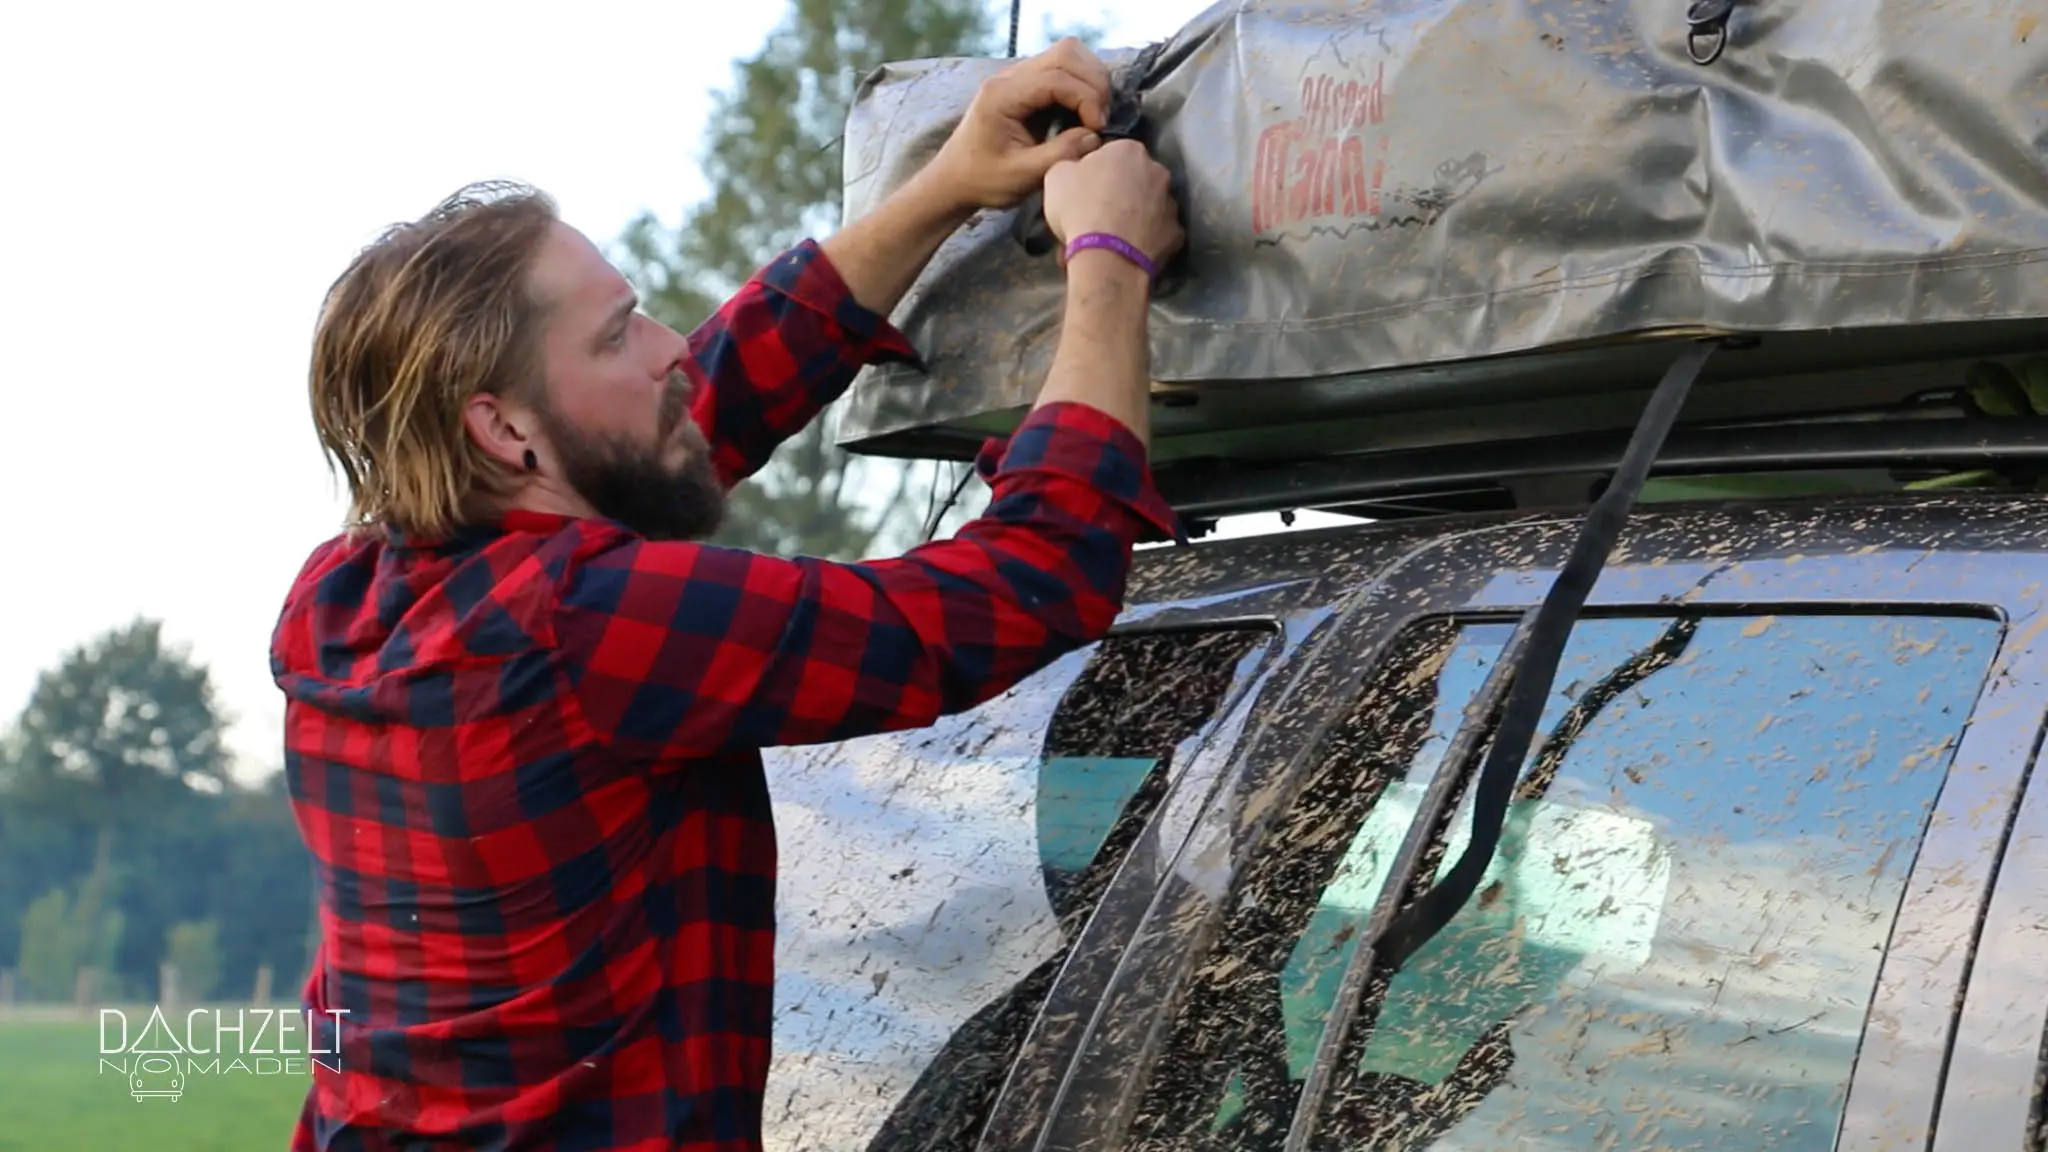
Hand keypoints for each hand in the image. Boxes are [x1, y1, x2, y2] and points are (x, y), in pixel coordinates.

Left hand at [923, 38, 1112, 210]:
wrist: (956, 178)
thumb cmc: (984, 180)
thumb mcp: (1022, 177)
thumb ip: (1060, 155)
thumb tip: (1096, 136)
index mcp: (1003, 95)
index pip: (1057, 78)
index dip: (1087, 98)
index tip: (1098, 128)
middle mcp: (1010, 75)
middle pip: (1067, 53)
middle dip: (1093, 83)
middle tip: (1100, 120)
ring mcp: (1019, 75)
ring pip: (1069, 55)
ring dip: (1091, 81)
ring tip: (1095, 115)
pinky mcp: (1028, 83)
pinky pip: (1064, 69)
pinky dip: (1082, 85)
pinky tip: (1084, 113)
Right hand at [1042, 139, 1184, 274]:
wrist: (1107, 256)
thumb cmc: (1080, 209)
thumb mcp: (1057, 176)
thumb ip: (1071, 164)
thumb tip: (1078, 168)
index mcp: (1129, 150)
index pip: (1112, 153)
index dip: (1096, 172)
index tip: (1084, 190)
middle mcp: (1158, 171)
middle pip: (1135, 178)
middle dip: (1120, 192)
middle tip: (1097, 215)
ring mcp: (1171, 203)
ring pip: (1150, 206)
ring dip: (1135, 216)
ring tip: (1112, 238)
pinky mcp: (1177, 234)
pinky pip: (1159, 233)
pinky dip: (1147, 240)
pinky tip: (1129, 251)